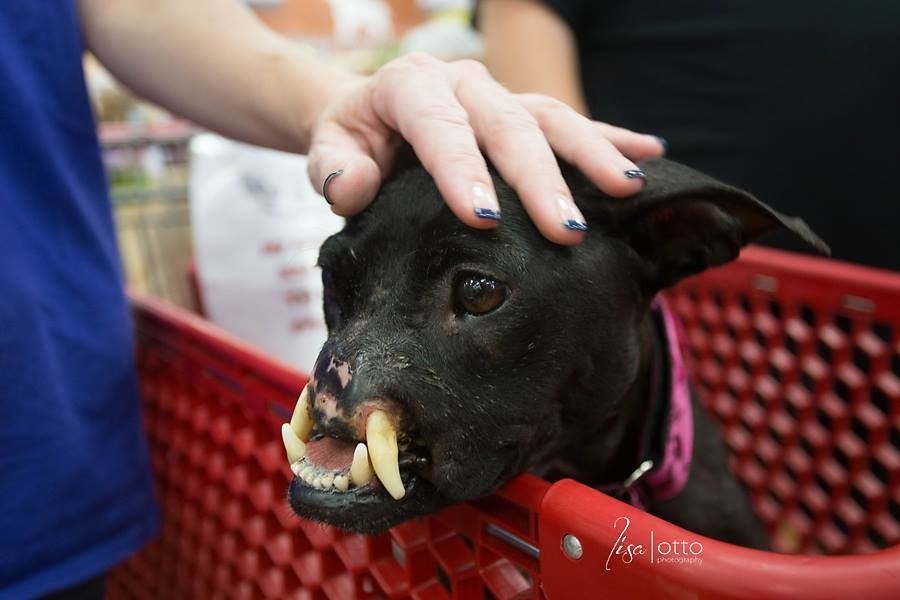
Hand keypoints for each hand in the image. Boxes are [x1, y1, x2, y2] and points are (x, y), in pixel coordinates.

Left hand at [306, 53, 664, 244]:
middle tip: (567, 231)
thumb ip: (333, 167)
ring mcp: (498, 95)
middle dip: (539, 180)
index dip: (463, 170)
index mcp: (410, 86)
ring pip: (550, 119)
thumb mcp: (329, 149)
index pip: (440, 126)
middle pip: (508, 125)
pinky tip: (649, 156)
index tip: (483, 218)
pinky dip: (608, 138)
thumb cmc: (351, 138)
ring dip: (591, 155)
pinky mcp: (521, 112)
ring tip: (626, 188)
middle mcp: (462, 82)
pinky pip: (568, 122)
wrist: (369, 116)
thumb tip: (353, 186)